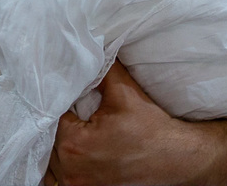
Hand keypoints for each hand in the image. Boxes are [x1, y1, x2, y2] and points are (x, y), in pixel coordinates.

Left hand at [46, 62, 215, 185]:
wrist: (178, 159)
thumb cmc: (151, 128)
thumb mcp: (123, 91)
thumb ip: (99, 69)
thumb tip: (84, 53)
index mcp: (73, 144)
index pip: (50, 115)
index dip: (60, 102)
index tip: (69, 94)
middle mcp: (70, 170)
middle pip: (48, 139)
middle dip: (58, 123)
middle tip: (74, 111)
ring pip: (53, 160)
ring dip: (59, 145)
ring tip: (77, 130)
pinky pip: (63, 176)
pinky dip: (66, 163)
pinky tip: (77, 151)